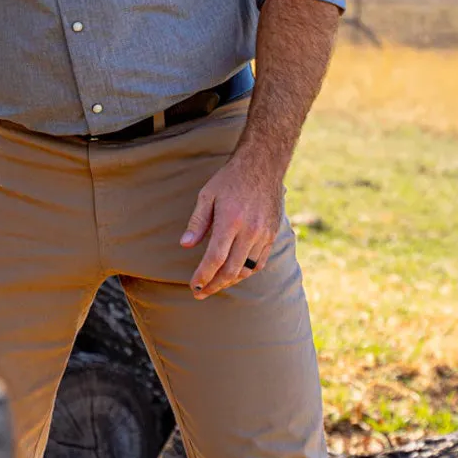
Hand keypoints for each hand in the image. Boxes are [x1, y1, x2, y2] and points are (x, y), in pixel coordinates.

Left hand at [179, 141, 282, 298]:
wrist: (262, 165)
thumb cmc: (230, 179)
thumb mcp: (207, 194)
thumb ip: (197, 222)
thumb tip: (185, 244)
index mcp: (231, 220)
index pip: (216, 258)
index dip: (203, 276)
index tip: (193, 286)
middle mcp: (250, 230)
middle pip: (232, 270)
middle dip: (214, 285)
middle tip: (200, 293)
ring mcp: (264, 234)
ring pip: (247, 269)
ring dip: (229, 281)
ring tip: (214, 284)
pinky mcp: (273, 234)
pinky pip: (260, 262)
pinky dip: (246, 272)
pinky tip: (234, 274)